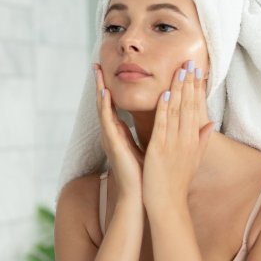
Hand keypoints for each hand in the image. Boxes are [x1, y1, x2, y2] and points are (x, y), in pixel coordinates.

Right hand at [94, 64, 144, 203]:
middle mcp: (112, 134)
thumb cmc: (146, 174)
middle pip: (104, 104)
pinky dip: (105, 106)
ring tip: (96, 72)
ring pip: (102, 108)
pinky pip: (107, 121)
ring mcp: (110, 138)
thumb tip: (164, 119)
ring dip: (99, 89)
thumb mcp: (149, 147)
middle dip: (100, 84)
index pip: (113, 107)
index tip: (108, 73)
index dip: (110, 89)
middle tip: (96, 65)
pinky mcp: (113, 143)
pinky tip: (104, 93)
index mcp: (120, 134)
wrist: (141, 195)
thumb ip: (152, 131)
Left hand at [142, 60, 213, 212]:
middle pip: (189, 106)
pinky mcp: (159, 150)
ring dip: (178, 90)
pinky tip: (165, 95)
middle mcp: (186, 140)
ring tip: (179, 70)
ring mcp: (173, 144)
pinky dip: (164, 110)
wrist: (168, 204)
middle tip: (190, 61)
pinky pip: (163, 127)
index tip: (196, 71)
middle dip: (189, 83)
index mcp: (192, 140)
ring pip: (177, 112)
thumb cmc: (177, 183)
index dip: (196, 89)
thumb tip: (211, 124)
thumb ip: (201, 140)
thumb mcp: (193, 159)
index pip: (196, 109)